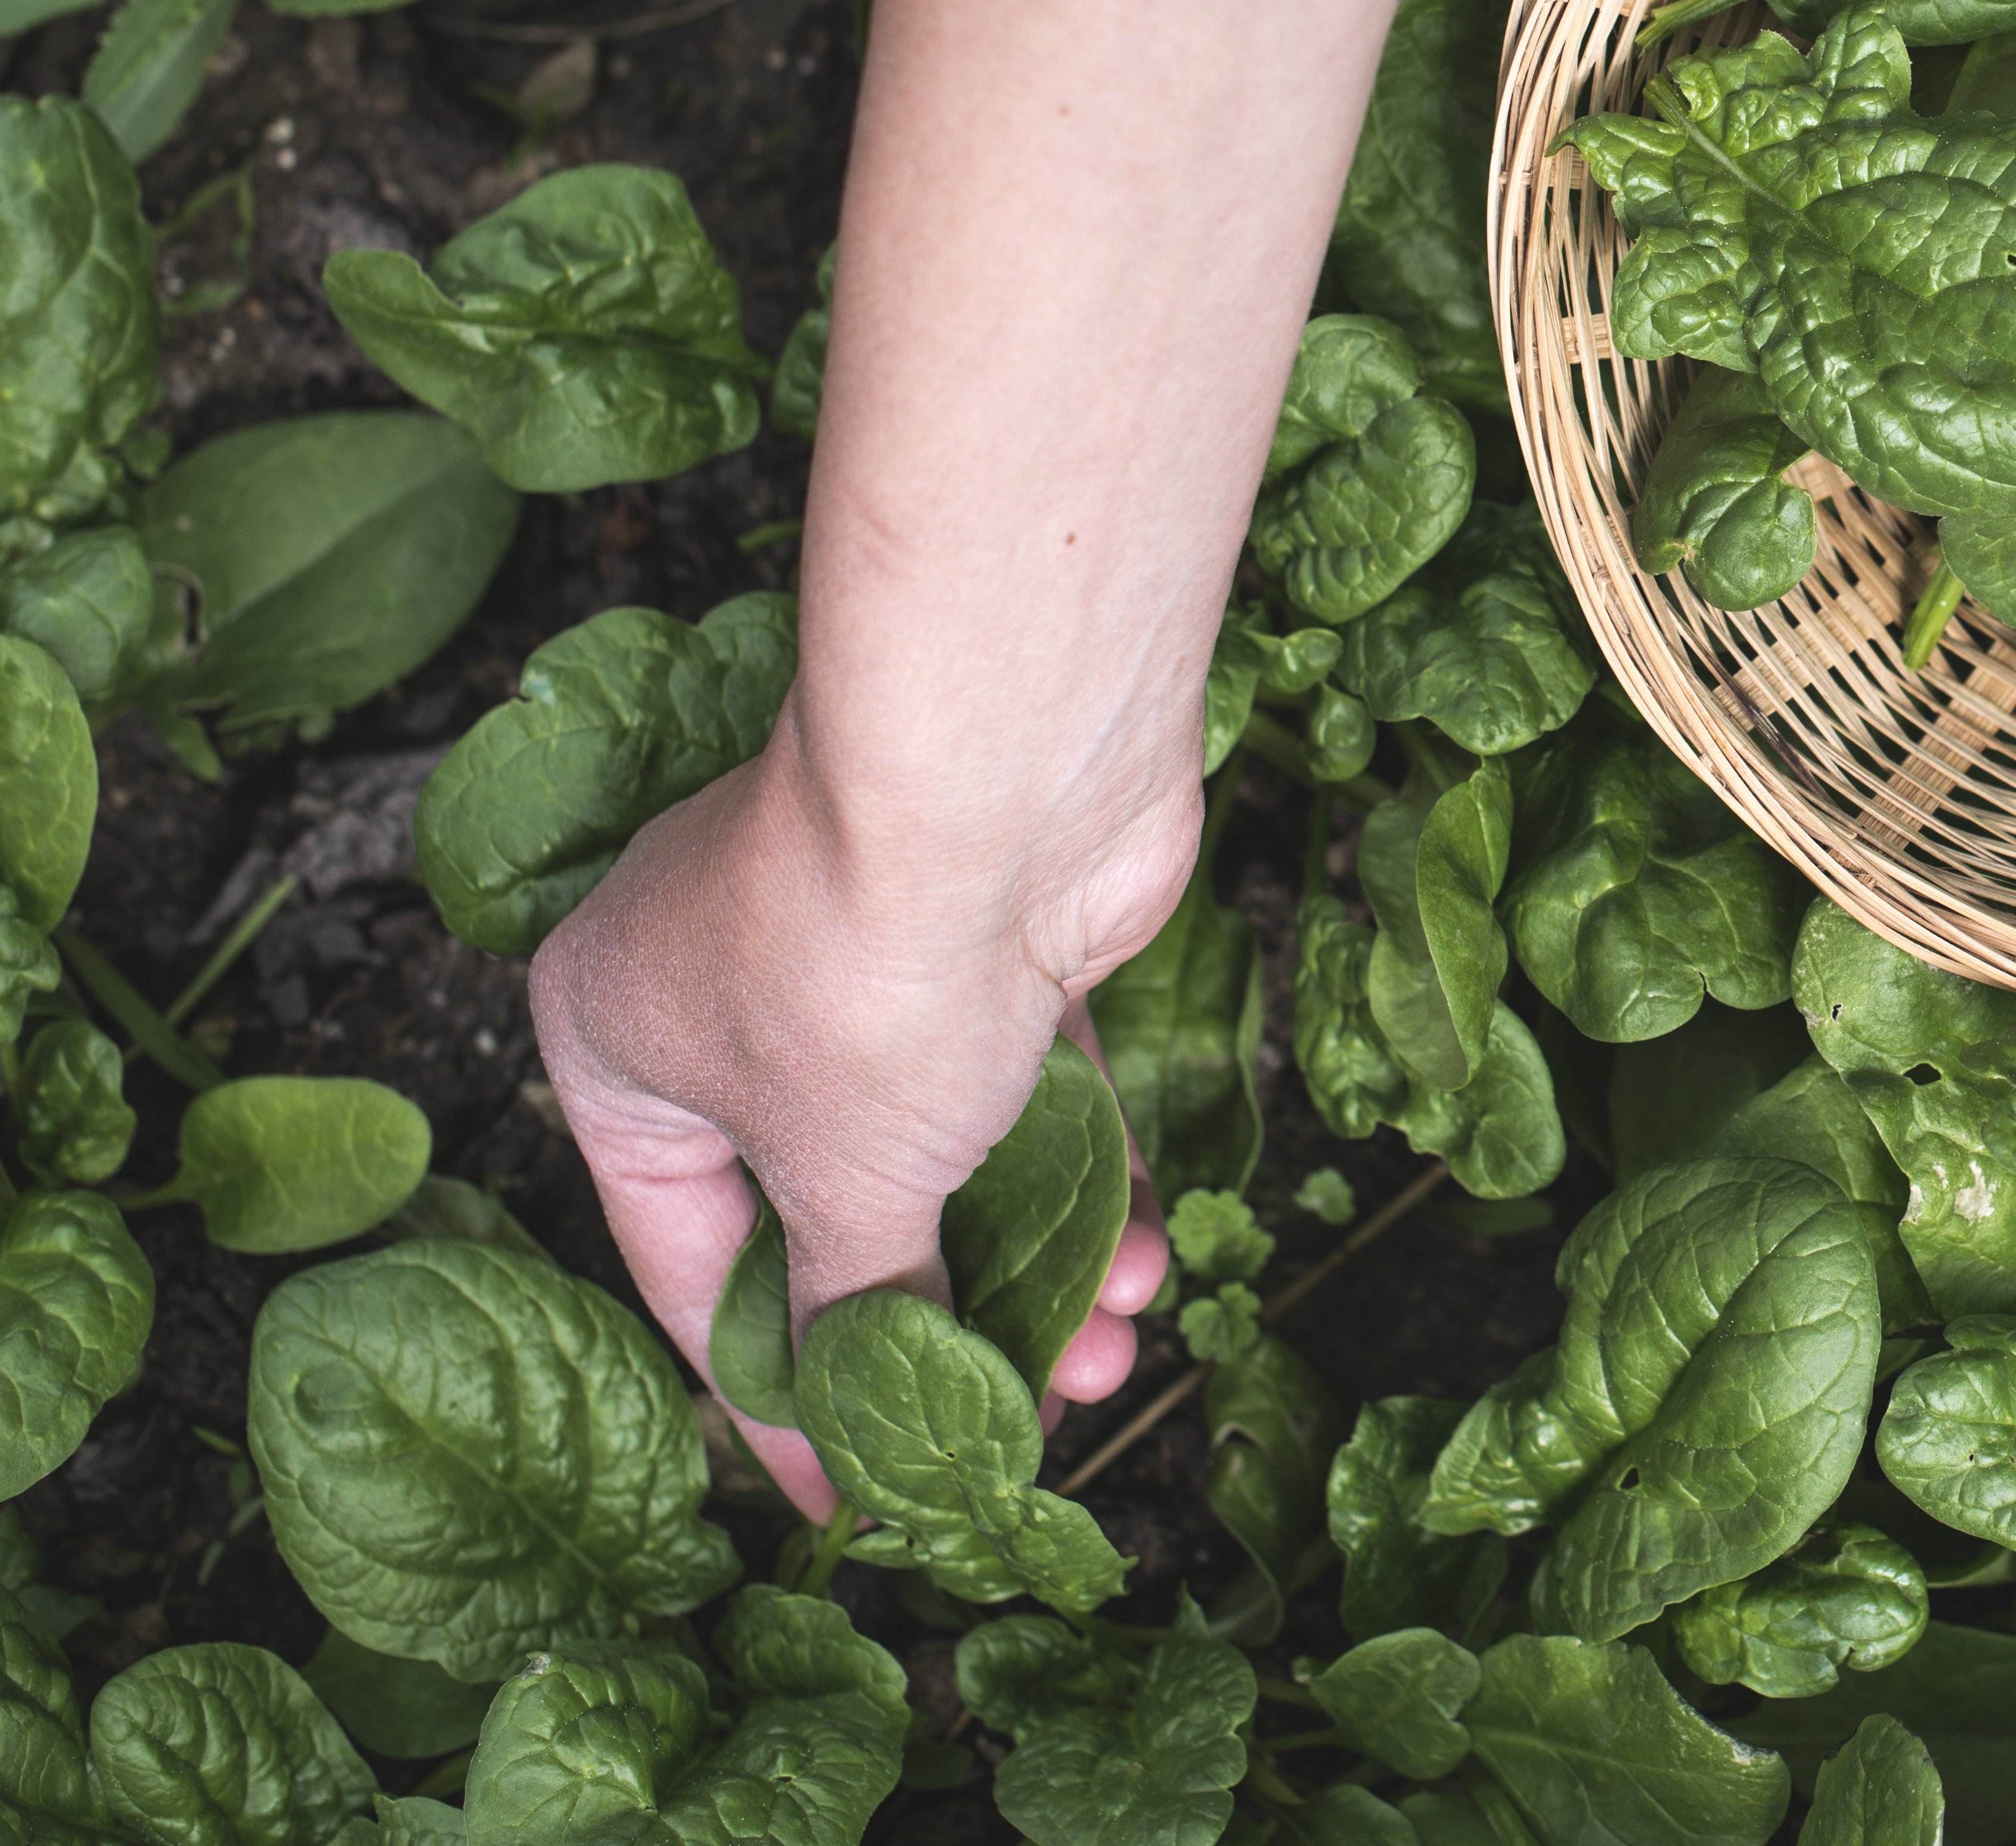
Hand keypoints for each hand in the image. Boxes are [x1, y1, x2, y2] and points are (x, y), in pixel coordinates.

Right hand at [526, 705, 1186, 1518]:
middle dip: (939, 1323)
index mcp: (616, 1042)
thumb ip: (855, 1294)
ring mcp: (865, 956)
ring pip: (943, 1155)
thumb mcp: (843, 1179)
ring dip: (1031, 1262)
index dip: (774, 1395)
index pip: (689, 1264)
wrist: (1003, 777)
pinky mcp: (992, 940)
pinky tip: (1140, 1258)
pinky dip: (1079, 1177)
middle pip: (830, 1210)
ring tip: (1111, 1355)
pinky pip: (1027, 1094)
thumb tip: (878, 1385)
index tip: (848, 1498)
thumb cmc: (862, 969)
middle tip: (1022, 1422)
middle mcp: (723, 990)